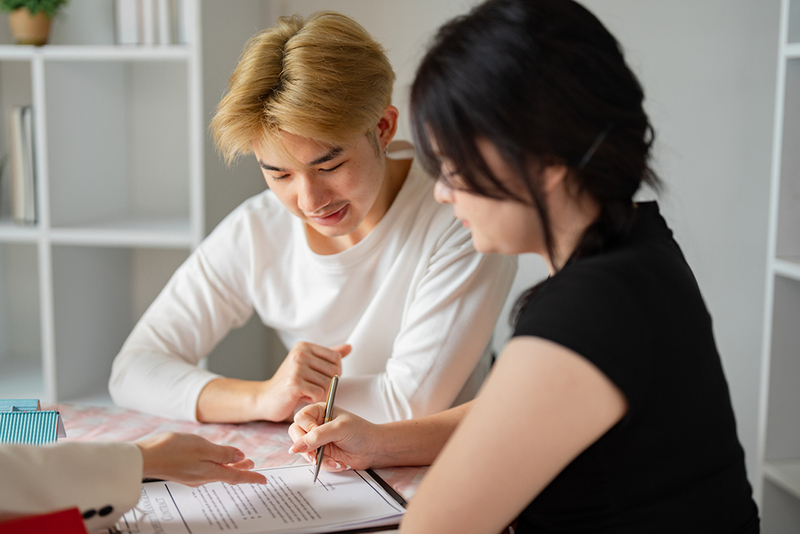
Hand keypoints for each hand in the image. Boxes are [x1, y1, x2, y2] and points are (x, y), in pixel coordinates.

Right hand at [135, 432, 266, 485]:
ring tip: (240, 460)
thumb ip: (223, 453)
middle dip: (242, 470)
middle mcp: (202, 477)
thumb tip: (239, 457)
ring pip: (216, 472)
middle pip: (227, 474)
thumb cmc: (172, 450)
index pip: (236, 476)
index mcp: (210, 472)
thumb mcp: (203, 447)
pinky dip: (216, 464)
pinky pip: (206, 470)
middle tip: (253, 465)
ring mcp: (192, 476)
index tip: (264, 480)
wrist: (144, 457)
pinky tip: (214, 458)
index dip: (252, 477)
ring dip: (229, 466)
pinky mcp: (183, 472)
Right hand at [258, 342, 350, 421]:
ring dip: (318, 393)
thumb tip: (349, 347)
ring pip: (328, 384)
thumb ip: (328, 356)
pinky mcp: (294, 383)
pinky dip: (312, 399)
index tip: (318, 377)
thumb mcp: (309, 365)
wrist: (265, 399)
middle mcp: (300, 353)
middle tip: (310, 387)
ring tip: (303, 392)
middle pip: (334, 371)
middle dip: (326, 384)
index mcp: (305, 346)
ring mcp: (297, 367)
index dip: (333, 372)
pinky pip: (319, 394)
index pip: (336, 357)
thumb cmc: (289, 383)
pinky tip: (300, 397)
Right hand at [288, 403, 381, 470]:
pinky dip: (325, 464)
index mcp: (319, 411)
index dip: (306, 428)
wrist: (374, 449)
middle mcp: (316, 425)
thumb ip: (317, 436)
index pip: (300, 419)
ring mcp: (318, 440)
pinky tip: (338, 463)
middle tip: (315, 456)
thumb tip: (295, 446)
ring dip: (318, 459)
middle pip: (296, 435)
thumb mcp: (339, 429)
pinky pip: (314, 462)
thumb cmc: (361, 432)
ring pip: (303, 451)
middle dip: (305, 448)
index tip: (316, 434)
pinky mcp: (322, 453)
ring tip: (333, 461)